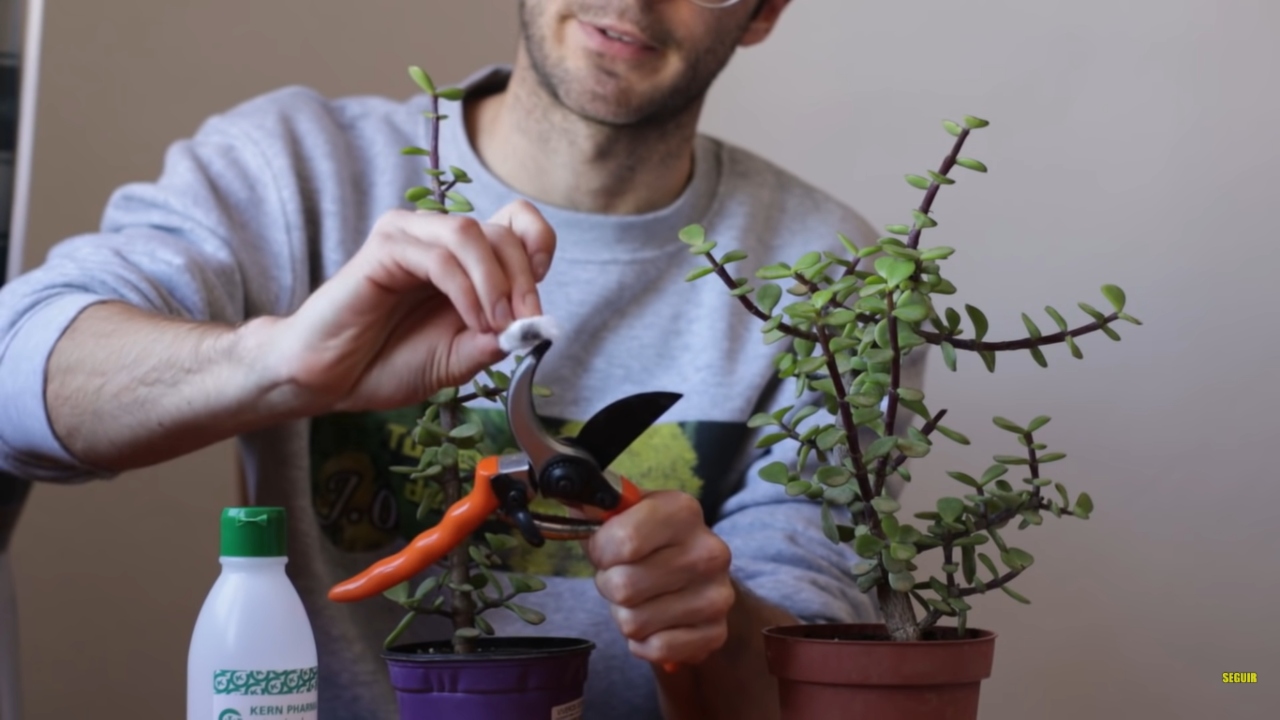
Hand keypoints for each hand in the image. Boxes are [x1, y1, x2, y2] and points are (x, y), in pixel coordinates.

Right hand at [262, 199, 555, 412]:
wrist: (329, 380)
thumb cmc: (386, 363)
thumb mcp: (459, 359)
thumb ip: (494, 341)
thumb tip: (532, 327)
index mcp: (463, 258)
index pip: (516, 222)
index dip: (537, 246)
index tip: (538, 296)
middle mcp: (437, 238)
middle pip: (501, 232)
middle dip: (524, 280)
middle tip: (524, 322)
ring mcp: (409, 237)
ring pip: (471, 234)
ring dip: (496, 283)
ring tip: (496, 324)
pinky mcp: (384, 248)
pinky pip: (439, 257)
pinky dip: (466, 289)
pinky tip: (470, 319)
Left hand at [586, 490, 735, 666]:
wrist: (696, 574)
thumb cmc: (650, 542)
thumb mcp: (624, 513)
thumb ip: (595, 506)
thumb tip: (572, 495)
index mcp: (682, 511)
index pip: (622, 541)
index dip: (601, 551)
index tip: (606, 549)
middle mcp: (708, 551)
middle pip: (624, 587)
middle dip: (610, 586)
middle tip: (623, 576)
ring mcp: (717, 595)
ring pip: (634, 623)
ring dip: (625, 615)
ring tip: (641, 598)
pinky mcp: (716, 632)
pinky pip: (655, 649)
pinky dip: (643, 642)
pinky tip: (655, 622)